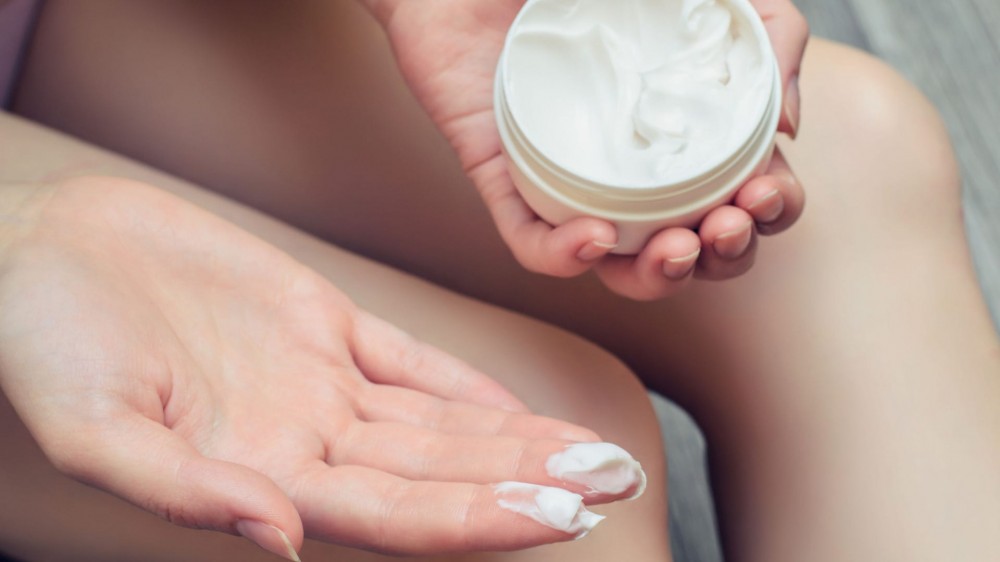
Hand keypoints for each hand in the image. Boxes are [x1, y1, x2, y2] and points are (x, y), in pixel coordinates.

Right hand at [0, 178, 642, 558]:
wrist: (47, 250)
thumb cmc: (48, 341)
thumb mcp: (96, 428)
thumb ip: (188, 490)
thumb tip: (279, 540)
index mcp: (261, 477)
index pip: (396, 514)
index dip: (478, 518)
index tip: (559, 516)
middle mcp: (306, 439)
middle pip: (440, 473)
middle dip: (527, 481)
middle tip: (613, 482)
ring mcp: (320, 381)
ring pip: (440, 421)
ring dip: (516, 438)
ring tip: (592, 453)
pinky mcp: (321, 321)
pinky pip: (409, 359)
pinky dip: (466, 383)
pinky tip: (518, 406)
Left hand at [366, 0, 808, 299]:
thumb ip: (768, 36)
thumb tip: (787, 129)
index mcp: (684, 132)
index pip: (743, 197)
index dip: (769, 211)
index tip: (765, 189)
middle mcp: (634, 169)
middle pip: (694, 248)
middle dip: (723, 257)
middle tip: (727, 226)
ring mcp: (571, 182)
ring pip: (618, 265)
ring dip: (656, 277)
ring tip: (677, 249)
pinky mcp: (508, 183)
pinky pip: (531, 243)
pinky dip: (563, 255)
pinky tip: (595, 238)